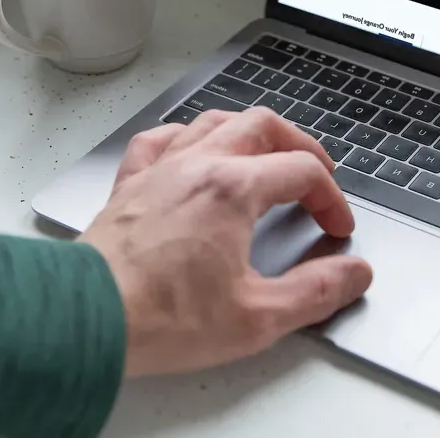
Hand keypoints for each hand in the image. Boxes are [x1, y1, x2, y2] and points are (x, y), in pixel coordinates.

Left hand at [80, 108, 373, 377]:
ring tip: (266, 155)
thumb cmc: (159, 318)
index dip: (331, 198)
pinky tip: (193, 150)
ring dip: (249, 132)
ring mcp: (159, 170)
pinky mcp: (129, 185)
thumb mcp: (257, 317)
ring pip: (214, 121)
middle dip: (299, 146)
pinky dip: (187, 137)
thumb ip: (316, 292)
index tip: (335, 229)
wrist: (86, 320)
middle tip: (316, 175)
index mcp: (233, 189)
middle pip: (262, 126)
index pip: (302, 172)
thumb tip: (353, 274)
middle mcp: (197, 165)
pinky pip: (162, 139)